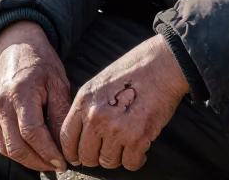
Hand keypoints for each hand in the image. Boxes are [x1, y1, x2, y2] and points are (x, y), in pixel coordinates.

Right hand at [0, 20, 71, 171]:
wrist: (17, 45)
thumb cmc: (42, 63)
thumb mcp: (58, 83)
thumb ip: (60, 114)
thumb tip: (64, 144)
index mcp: (20, 92)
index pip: (32, 132)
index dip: (48, 152)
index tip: (63, 162)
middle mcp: (2, 103)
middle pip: (16, 146)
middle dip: (38, 162)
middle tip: (58, 166)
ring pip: (6, 148)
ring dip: (28, 161)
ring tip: (48, 163)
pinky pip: (1, 142)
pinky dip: (17, 152)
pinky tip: (34, 153)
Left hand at [60, 35, 188, 170]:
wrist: (162, 65)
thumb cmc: (133, 72)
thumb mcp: (98, 85)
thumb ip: (86, 109)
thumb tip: (79, 137)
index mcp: (84, 102)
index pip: (66, 139)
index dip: (72, 152)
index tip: (78, 157)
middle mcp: (96, 117)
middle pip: (86, 156)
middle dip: (96, 157)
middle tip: (107, 150)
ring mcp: (116, 129)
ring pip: (108, 162)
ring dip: (117, 157)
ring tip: (125, 145)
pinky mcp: (138, 137)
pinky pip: (130, 163)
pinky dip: (136, 160)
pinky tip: (139, 150)